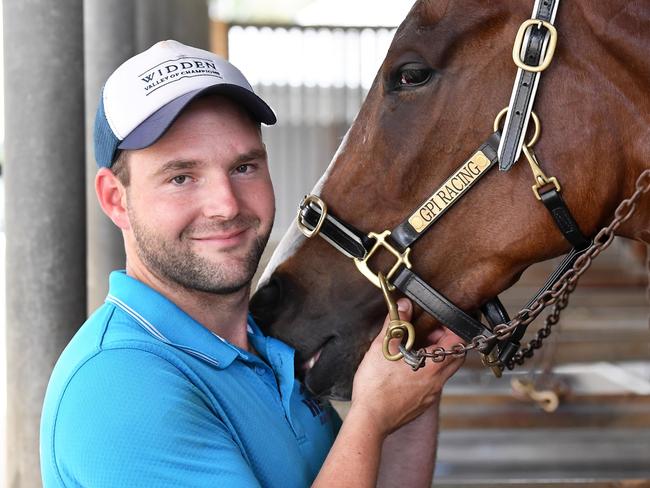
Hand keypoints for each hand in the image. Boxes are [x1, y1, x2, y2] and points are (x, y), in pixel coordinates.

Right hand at [349, 298, 463, 437]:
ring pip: (443, 371)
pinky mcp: (422, 404)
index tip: (438, 320)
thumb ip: (396, 323)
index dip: (450, 327)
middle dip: (444, 341)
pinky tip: (406, 368)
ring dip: (435, 357)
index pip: (458, 342)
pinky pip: (432, 383)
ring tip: (413, 348)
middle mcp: (437, 382)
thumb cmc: (376, 386)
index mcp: (433, 366)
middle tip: (426, 332)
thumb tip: (404, 304)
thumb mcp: (383, 347)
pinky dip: (426, 372)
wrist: (370, 420)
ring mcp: (431, 395)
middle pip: (455, 357)